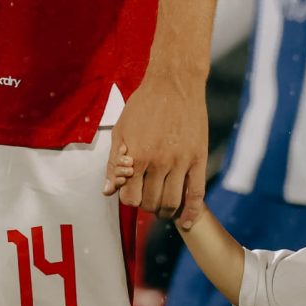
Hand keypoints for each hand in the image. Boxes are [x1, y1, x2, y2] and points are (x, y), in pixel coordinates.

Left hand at [105, 70, 206, 224]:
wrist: (174, 83)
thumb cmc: (143, 105)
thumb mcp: (121, 130)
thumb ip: (113, 164)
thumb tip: (108, 192)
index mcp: (137, 155)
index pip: (130, 197)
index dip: (129, 199)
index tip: (131, 192)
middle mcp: (159, 162)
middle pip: (150, 203)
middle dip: (146, 205)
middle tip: (147, 197)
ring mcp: (181, 162)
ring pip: (172, 202)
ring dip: (164, 211)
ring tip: (162, 207)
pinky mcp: (198, 159)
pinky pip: (196, 194)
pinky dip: (191, 212)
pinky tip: (185, 221)